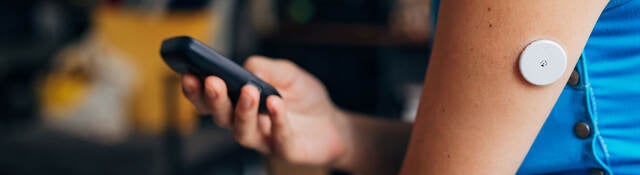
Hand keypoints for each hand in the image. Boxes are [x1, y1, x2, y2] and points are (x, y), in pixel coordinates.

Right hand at [181, 56, 345, 165]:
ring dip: (242, 111)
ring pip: (242, 132)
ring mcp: (264, 140)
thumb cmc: (305, 99)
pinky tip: (276, 104)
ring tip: (248, 91)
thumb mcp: (287, 73)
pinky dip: (277, 119)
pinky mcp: (285, 150)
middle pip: (221, 117)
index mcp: (239, 104)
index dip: (196, 90)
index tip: (188, 74)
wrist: (334, 123)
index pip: (210, 100)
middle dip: (213, 100)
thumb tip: (246, 67)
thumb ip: (265, 68)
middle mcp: (246, 124)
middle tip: (213, 82)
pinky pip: (278, 137)